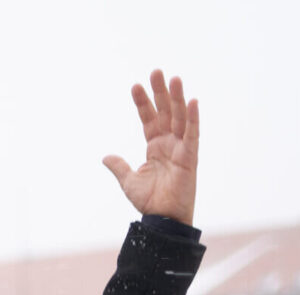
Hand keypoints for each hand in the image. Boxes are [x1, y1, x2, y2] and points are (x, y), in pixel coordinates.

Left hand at [103, 70, 199, 225]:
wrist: (162, 219)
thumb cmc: (150, 201)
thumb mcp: (129, 181)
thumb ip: (119, 166)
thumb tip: (106, 156)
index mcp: (155, 146)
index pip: (149, 119)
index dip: (143, 103)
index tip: (135, 86)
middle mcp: (169, 143)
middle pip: (165, 112)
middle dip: (160, 92)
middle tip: (156, 71)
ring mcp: (181, 147)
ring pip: (180, 117)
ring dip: (177, 98)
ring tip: (173, 78)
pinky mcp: (190, 156)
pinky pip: (192, 133)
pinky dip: (193, 118)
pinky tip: (192, 101)